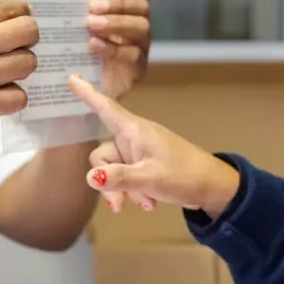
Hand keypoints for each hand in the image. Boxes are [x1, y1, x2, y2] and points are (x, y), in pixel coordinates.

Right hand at [0, 0, 38, 137]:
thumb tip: (3, 22)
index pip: (11, 8)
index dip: (21, 14)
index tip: (18, 21)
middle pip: (28, 32)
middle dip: (27, 37)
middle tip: (16, 45)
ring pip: (28, 64)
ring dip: (20, 66)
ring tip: (4, 71)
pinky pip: (19, 98)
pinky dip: (13, 96)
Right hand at [68, 75, 239, 217]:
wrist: (212, 187)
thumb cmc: (184, 174)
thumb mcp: (149, 178)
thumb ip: (119, 177)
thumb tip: (91, 178)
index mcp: (134, 131)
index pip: (105, 107)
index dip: (87, 93)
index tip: (71, 77)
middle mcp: (134, 138)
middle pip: (103, 155)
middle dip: (107, 181)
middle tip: (119, 205)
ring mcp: (139, 152)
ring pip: (114, 171)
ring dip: (123, 190)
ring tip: (145, 204)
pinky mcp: (145, 165)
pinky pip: (127, 176)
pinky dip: (135, 191)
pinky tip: (149, 203)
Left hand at [86, 0, 149, 98]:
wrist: (89, 88)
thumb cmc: (83, 51)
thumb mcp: (80, 29)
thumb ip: (79, 12)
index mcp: (128, 11)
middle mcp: (139, 25)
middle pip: (140, 7)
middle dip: (117, 3)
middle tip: (93, 5)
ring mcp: (141, 47)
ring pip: (140, 28)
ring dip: (117, 23)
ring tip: (92, 23)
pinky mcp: (138, 68)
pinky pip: (132, 55)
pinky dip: (112, 48)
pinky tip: (93, 44)